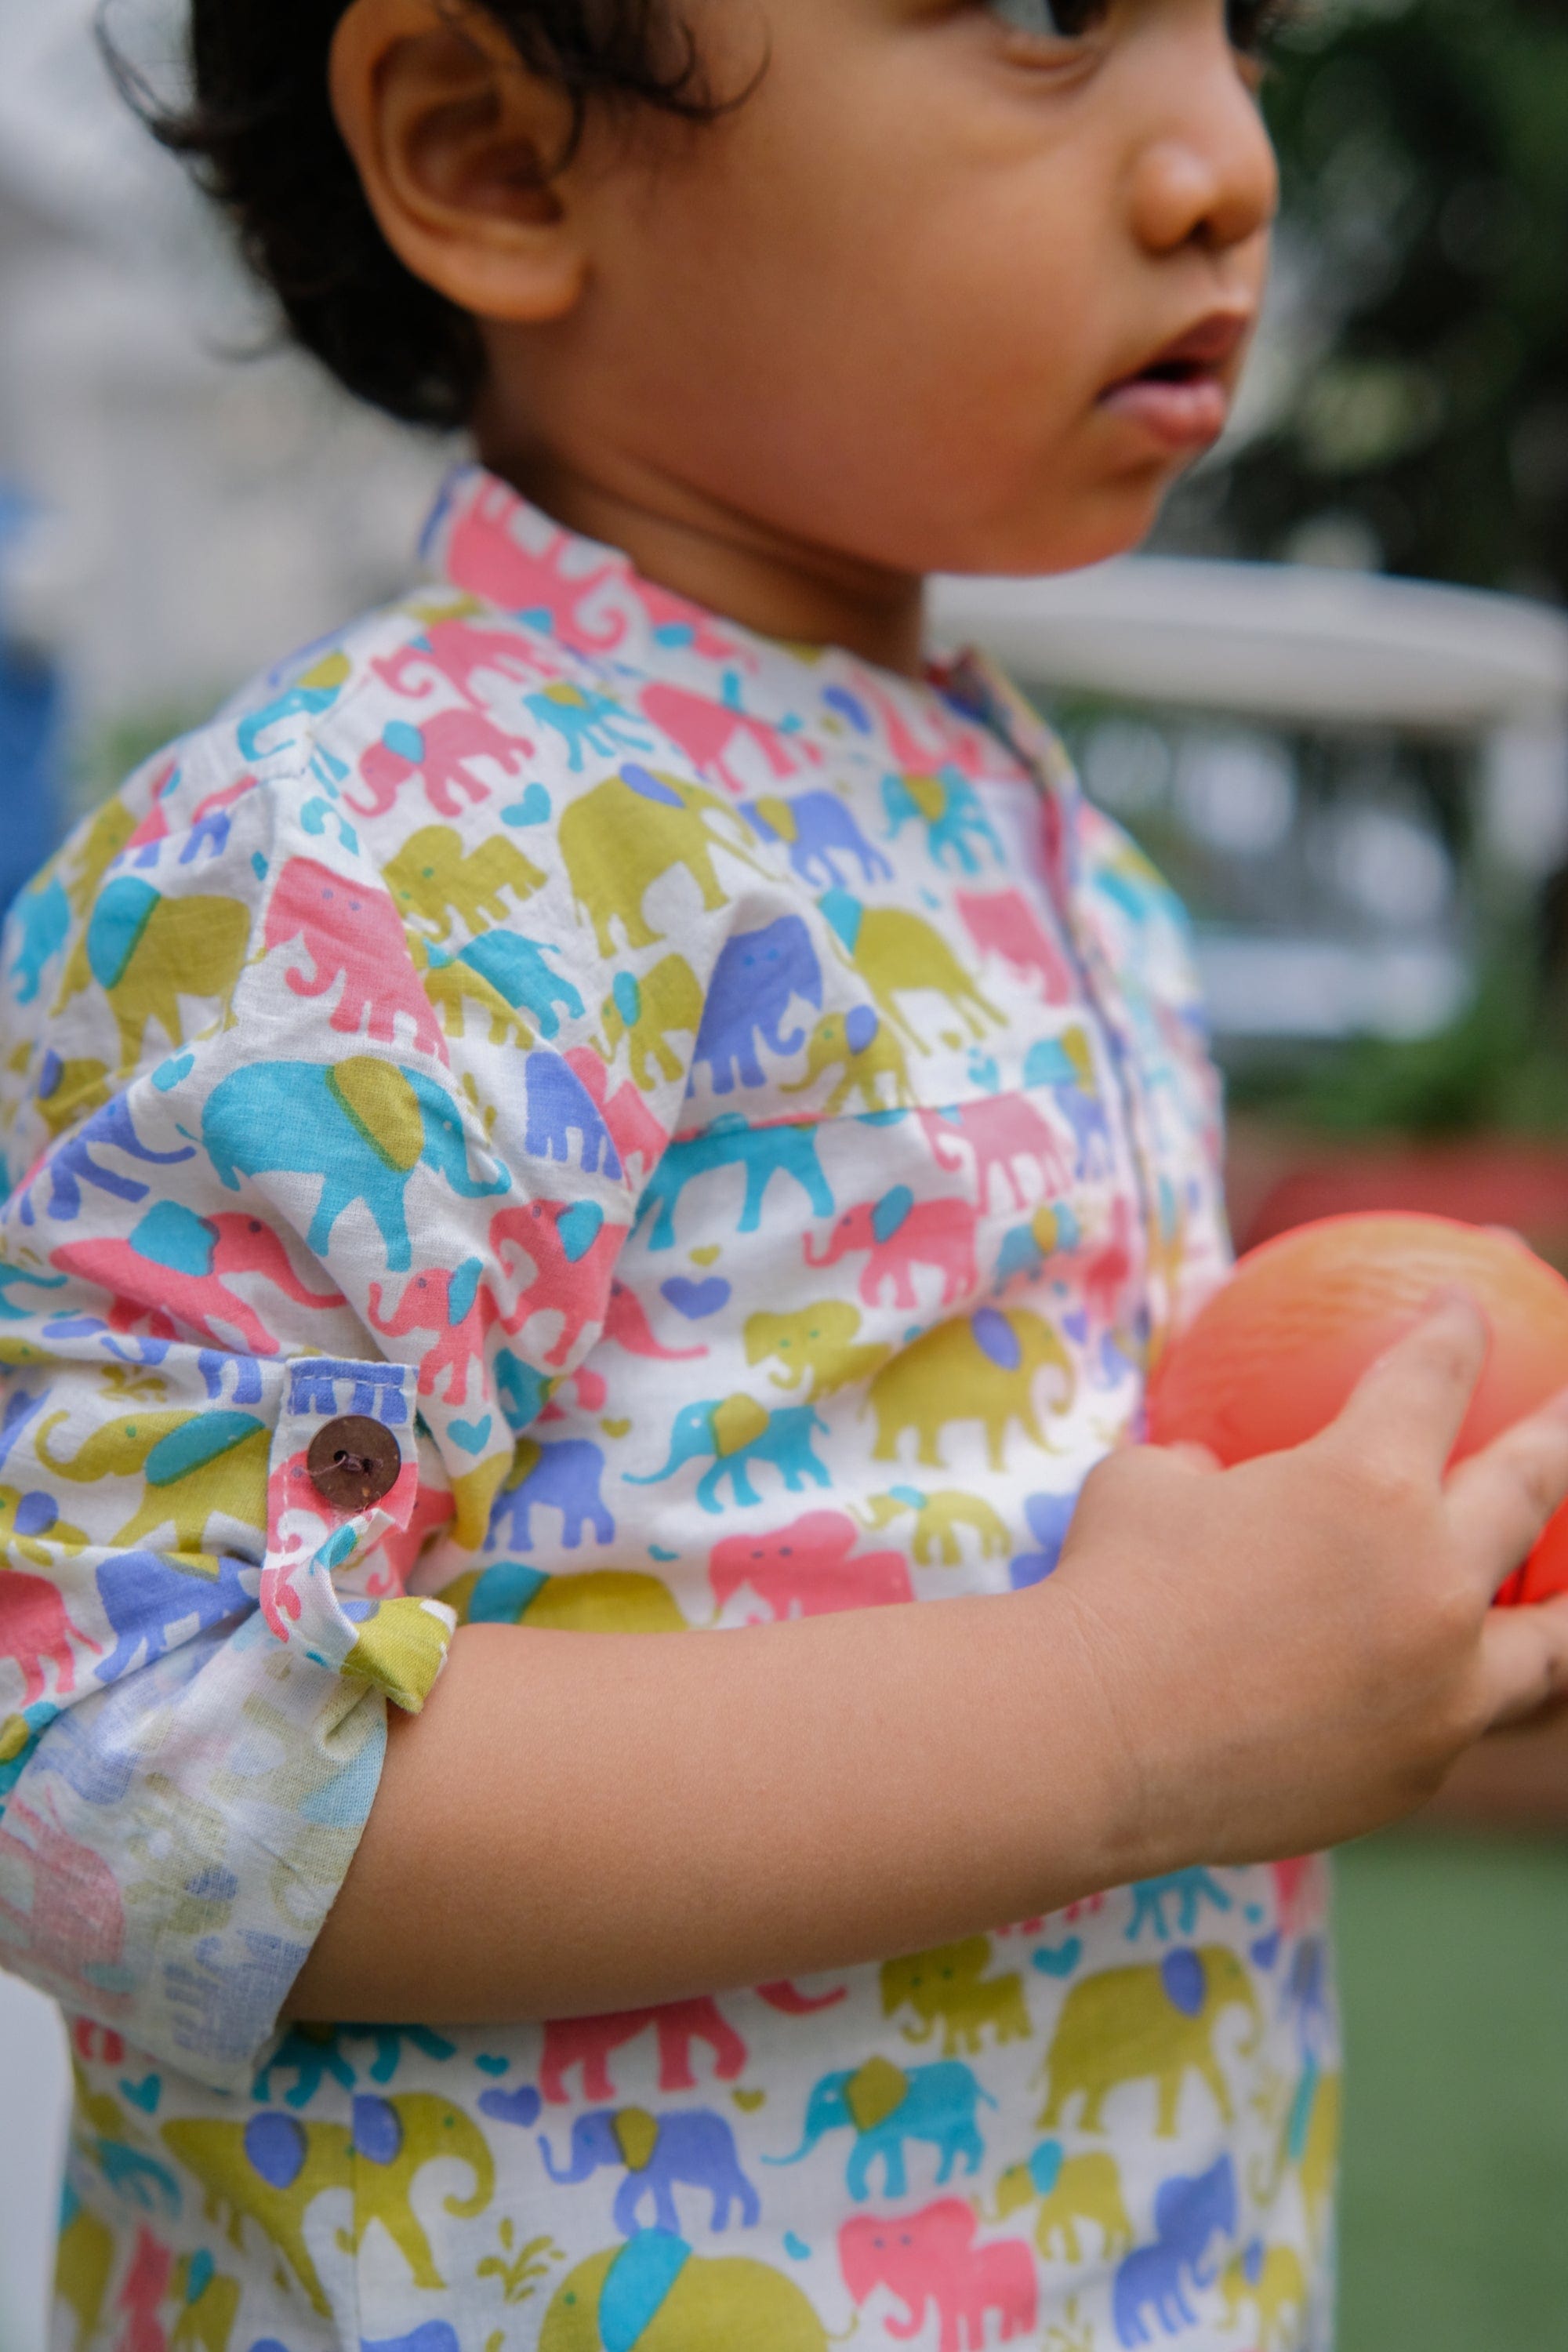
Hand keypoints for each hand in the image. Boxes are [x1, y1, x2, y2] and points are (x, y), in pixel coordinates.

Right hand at [1051, 1297, 1567, 1873]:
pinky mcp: (1417, 1768)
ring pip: (1550, 1645)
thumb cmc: (1106, 1588)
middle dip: (1561, 1436)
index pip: (1436, 1375)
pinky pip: (1459, 1723)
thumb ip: (1205, 1470)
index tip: (1462, 1306)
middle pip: (1535, 1486)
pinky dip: (1460, 1697)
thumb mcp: (1147, 1483)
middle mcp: (1432, 1579)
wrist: (1092, 1742)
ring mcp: (1442, 1687)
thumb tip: (1215, 1476)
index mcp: (1368, 1482)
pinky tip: (1450, 1692)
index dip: (1455, 1329)